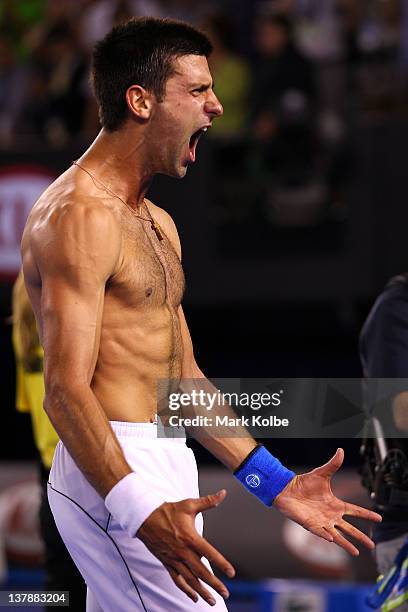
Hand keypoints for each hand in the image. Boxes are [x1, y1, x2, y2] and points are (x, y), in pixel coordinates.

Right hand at [137, 489, 234, 605]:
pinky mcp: (167, 563)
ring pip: (190, 580)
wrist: (145, 518)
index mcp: (190, 538)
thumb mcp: (189, 504)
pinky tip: (194, 598)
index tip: (231, 573)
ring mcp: (174, 559)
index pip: (209, 554)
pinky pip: (177, 580)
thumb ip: (208, 501)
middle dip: (214, 584)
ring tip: (212, 601)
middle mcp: (183, 552)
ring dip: (202, 591)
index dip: (221, 563)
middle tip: (226, 593)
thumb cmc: (169, 510)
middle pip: (201, 572)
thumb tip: (223, 493)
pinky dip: (186, 590)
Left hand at [273, 448, 381, 555]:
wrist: (286, 489)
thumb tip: (341, 450)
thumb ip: (332, 464)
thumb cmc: (303, 483)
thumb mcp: (321, 473)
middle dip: (361, 537)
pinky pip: (321, 533)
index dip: (367, 514)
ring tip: (356, 552)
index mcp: (335, 504)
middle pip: (350, 528)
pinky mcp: (311, 525)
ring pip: (337, 536)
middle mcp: (330, 516)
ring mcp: (321, 522)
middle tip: (372, 545)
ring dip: (346, 544)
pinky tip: (333, 539)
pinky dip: (327, 536)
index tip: (379, 519)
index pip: (355, 511)